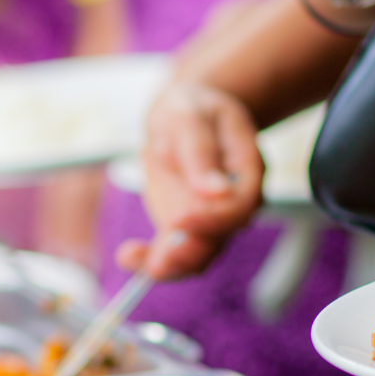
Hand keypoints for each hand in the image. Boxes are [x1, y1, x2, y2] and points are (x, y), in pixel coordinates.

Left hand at [117, 83, 263, 278]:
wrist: (182, 117)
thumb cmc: (189, 110)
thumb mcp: (189, 116)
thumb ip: (201, 151)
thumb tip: (217, 191)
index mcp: (247, 170)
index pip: (241, 205)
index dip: (214, 219)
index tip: (180, 220)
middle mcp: (234, 201)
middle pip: (220, 238)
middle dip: (188, 253)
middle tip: (158, 261)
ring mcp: (211, 218)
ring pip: (199, 254)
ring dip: (169, 265)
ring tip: (133, 259)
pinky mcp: (186, 228)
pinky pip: (174, 254)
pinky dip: (149, 261)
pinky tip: (127, 256)